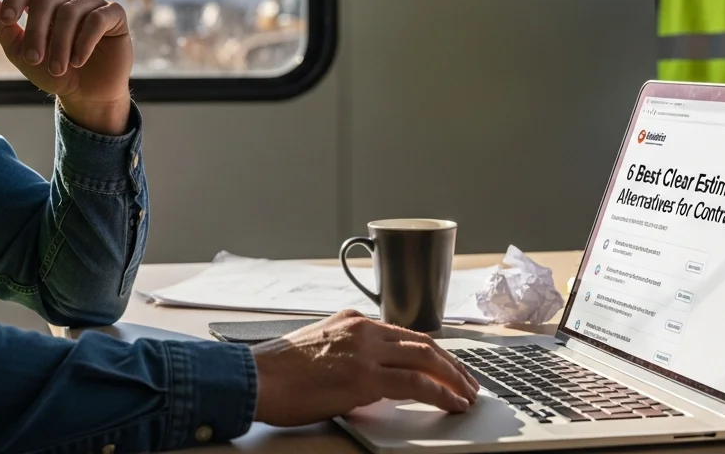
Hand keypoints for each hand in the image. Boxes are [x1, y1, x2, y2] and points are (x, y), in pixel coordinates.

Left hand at [0, 0, 133, 133]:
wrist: (86, 95)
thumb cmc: (53, 72)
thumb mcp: (21, 53)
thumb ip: (4, 29)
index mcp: (44, 3)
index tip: (7, 20)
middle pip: (46, 1)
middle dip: (37, 33)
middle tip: (35, 60)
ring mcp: (92, 4)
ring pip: (71, 11)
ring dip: (61, 43)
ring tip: (59, 69)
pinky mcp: (114, 14)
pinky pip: (97, 18)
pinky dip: (85, 41)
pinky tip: (79, 60)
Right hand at [250, 310, 480, 426]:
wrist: (256, 378)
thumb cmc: (276, 372)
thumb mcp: (317, 349)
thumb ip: (346, 354)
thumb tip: (368, 376)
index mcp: (352, 321)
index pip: (404, 334)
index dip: (433, 353)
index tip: (448, 367)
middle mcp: (363, 329)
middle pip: (423, 343)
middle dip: (452, 365)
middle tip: (469, 382)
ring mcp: (365, 350)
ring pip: (426, 359)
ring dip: (454, 379)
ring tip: (468, 395)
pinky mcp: (364, 376)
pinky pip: (415, 382)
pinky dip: (441, 393)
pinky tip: (453, 403)